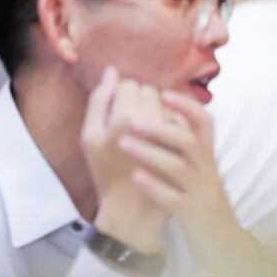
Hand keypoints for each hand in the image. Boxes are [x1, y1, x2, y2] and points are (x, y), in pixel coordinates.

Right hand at [81, 67, 169, 251]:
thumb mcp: (89, 137)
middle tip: (133, 126)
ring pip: (166, 102)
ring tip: (148, 134)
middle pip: (148, 90)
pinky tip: (164, 140)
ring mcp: (171, 132)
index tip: (118, 115)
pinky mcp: (186, 143)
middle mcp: (151, 121)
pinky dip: (174, 122)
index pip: (128, 85)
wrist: (133, 206)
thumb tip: (112, 70)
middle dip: (140, 102)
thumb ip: (98, 100)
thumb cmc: (106, 172)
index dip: (122, 97)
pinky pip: (182, 117)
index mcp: (123, 118)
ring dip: (158, 111)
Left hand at [119, 89, 244, 268]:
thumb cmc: (200, 196)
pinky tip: (136, 177)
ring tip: (124, 144)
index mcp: (208, 155)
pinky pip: (173, 197)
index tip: (164, 94)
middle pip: (189, 141)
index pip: (205, 122)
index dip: (187, 106)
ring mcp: (199, 191)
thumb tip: (165, 112)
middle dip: (160, 128)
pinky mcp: (191, 212)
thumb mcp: (200, 167)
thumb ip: (186, 143)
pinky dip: (154, 186)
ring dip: (150, 153)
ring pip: (178, 167)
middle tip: (132, 120)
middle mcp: (207, 169)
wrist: (219, 238)